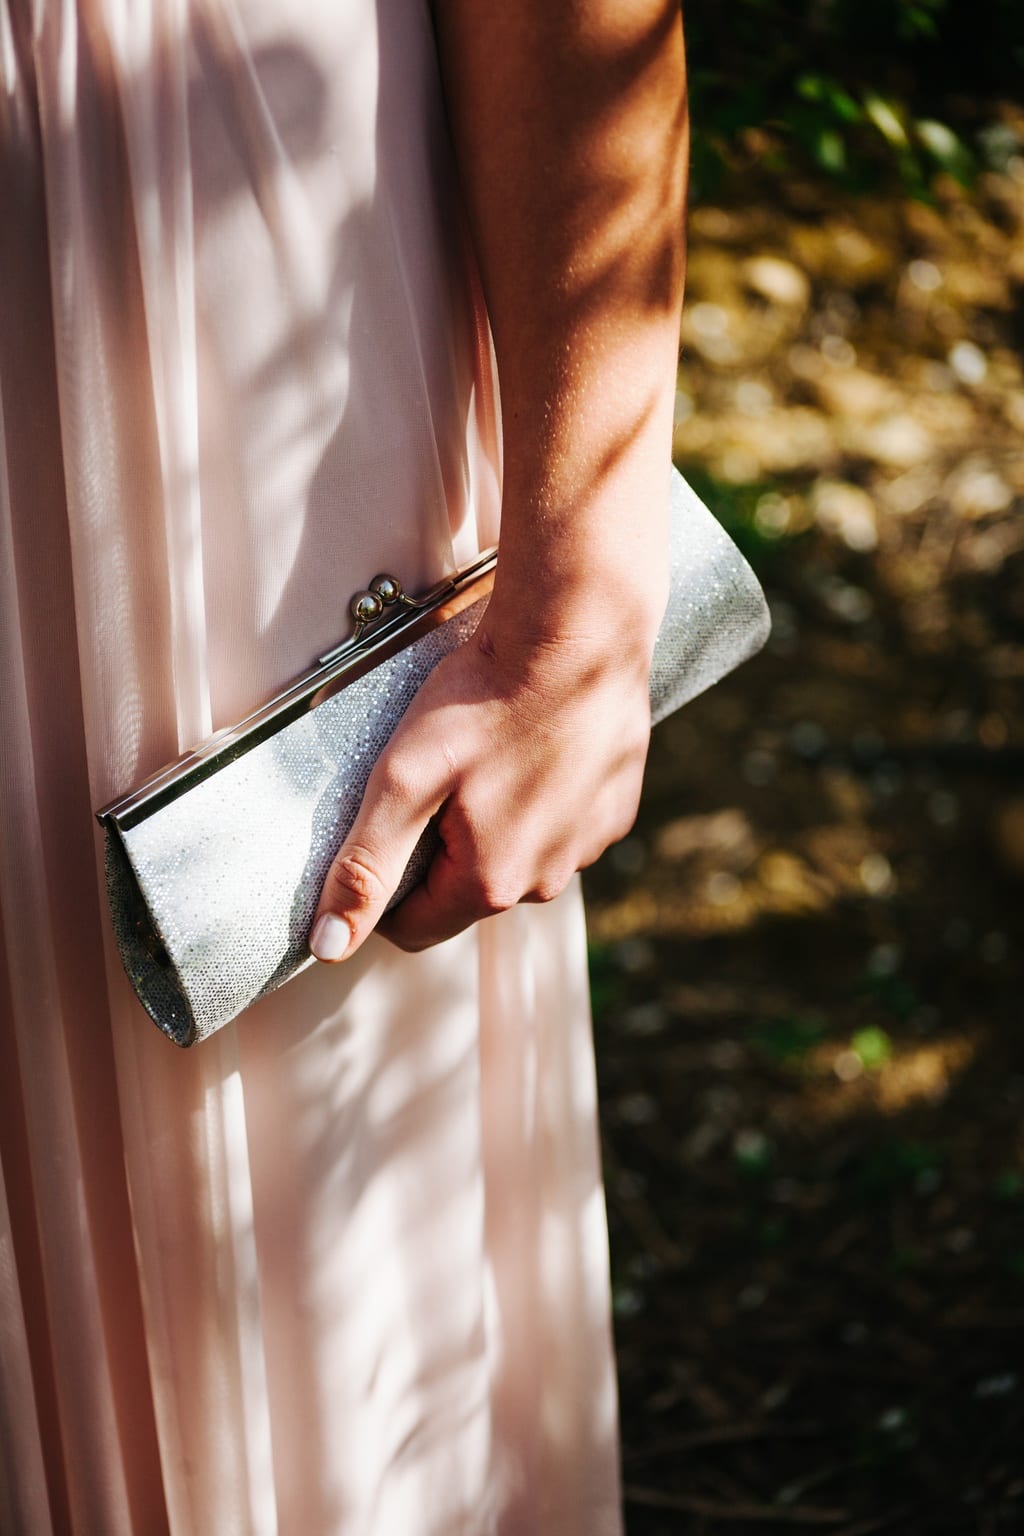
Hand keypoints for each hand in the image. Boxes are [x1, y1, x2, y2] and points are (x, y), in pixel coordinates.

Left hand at [308, 606, 654, 958]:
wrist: (578, 633)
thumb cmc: (487, 698)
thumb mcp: (403, 777)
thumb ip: (365, 865)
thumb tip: (329, 944)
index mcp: (491, 883)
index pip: (413, 927)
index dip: (386, 886)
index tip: (388, 827)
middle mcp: (547, 882)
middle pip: (468, 893)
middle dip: (444, 848)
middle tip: (440, 776)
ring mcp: (588, 849)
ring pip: (519, 861)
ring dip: (498, 826)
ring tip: (491, 757)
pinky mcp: (615, 815)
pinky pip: (563, 830)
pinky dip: (543, 801)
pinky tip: (533, 751)